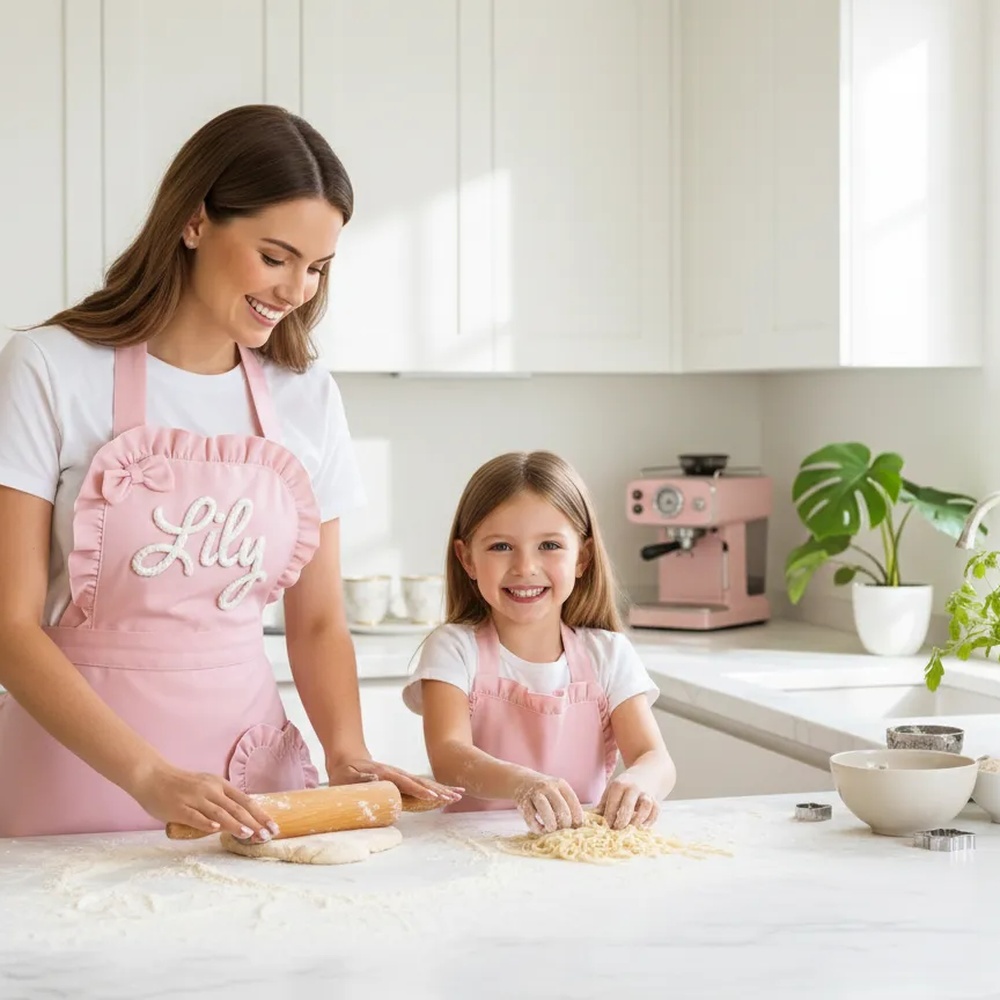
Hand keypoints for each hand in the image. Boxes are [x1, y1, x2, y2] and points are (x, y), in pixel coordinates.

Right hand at [129, 760, 278, 841]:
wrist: (152, 776)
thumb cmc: (180, 785)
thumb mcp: (206, 787)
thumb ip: (220, 800)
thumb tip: (239, 817)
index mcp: (219, 784)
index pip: (245, 800)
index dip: (260, 814)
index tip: (273, 826)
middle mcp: (210, 790)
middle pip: (237, 807)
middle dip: (254, 822)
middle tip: (267, 835)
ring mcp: (195, 798)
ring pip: (220, 812)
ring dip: (236, 824)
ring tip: (249, 834)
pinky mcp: (179, 808)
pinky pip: (195, 816)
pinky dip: (207, 823)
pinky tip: (216, 829)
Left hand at [325, 756, 462, 805]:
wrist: (348, 759)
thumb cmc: (345, 772)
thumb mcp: (347, 776)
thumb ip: (361, 777)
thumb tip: (375, 777)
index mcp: (386, 774)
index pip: (406, 783)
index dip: (419, 791)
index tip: (433, 797)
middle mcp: (397, 774)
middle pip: (421, 782)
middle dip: (439, 790)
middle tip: (455, 797)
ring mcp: (401, 776)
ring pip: (425, 783)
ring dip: (442, 789)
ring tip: (459, 794)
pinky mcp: (402, 780)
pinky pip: (421, 785)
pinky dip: (435, 789)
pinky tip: (446, 793)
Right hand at [514, 775, 584, 833]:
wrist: (522, 781)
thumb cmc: (545, 791)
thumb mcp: (558, 791)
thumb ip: (567, 804)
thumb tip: (578, 826)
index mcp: (560, 784)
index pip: (572, 800)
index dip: (577, 816)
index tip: (577, 826)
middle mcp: (548, 787)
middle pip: (560, 807)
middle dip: (564, 822)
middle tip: (564, 830)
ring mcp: (535, 793)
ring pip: (544, 809)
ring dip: (551, 823)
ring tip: (552, 830)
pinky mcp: (523, 802)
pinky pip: (530, 816)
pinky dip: (536, 826)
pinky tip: (540, 830)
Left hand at [597, 774, 658, 829]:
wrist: (649, 772)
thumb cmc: (626, 785)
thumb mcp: (613, 789)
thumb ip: (604, 804)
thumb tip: (591, 819)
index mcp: (619, 785)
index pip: (613, 801)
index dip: (609, 815)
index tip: (605, 827)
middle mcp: (634, 788)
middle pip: (628, 804)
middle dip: (622, 819)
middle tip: (617, 830)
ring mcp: (646, 794)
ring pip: (645, 807)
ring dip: (638, 820)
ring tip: (631, 830)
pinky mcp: (657, 800)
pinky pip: (655, 812)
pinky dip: (650, 821)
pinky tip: (642, 828)